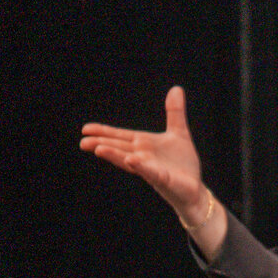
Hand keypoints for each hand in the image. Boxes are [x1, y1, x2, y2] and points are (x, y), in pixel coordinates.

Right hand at [80, 86, 208, 220]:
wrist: (194, 188)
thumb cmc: (182, 163)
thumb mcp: (179, 133)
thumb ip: (175, 112)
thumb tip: (176, 88)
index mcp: (144, 145)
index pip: (121, 137)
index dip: (104, 132)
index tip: (85, 129)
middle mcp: (144, 157)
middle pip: (120, 149)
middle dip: (102, 144)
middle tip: (83, 142)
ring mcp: (152, 170)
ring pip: (130, 162)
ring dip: (115, 156)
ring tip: (100, 149)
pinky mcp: (165, 180)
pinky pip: (152, 173)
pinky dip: (142, 167)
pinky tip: (133, 160)